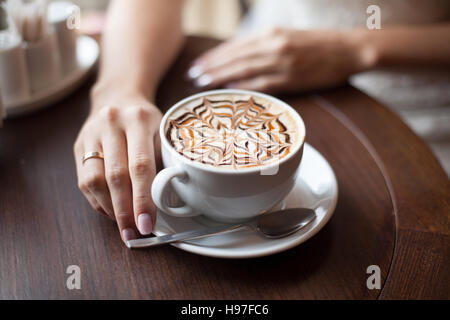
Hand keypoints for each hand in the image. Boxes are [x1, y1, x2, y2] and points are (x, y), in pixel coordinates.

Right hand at [74, 90, 161, 242]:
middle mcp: (111, 124)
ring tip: (124, 226)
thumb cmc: (146, 120)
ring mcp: (90, 134)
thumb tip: (165, 201)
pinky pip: (84, 181)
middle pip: (116, 177)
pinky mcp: (78, 146)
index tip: (147, 224)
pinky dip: (99, 202)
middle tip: (134, 235)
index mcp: (138, 119)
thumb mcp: (162, 131)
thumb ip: (164, 161)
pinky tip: (112, 211)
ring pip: (95, 181)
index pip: (141, 166)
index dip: (143, 199)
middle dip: (125, 211)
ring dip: (110, 209)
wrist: (117, 96)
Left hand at [187, 28, 374, 92]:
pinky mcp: (291, 78)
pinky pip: (261, 84)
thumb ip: (263, 45)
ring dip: (220, 77)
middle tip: (192, 77)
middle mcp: (273, 44)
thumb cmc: (316, 44)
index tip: (197, 64)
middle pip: (234, 57)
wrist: (348, 49)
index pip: (235, 45)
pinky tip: (228, 92)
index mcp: (271, 33)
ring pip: (243, 70)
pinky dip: (243, 88)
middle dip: (211, 67)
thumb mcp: (287, 36)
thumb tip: (238, 58)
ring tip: (202, 84)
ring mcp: (282, 62)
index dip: (214, 56)